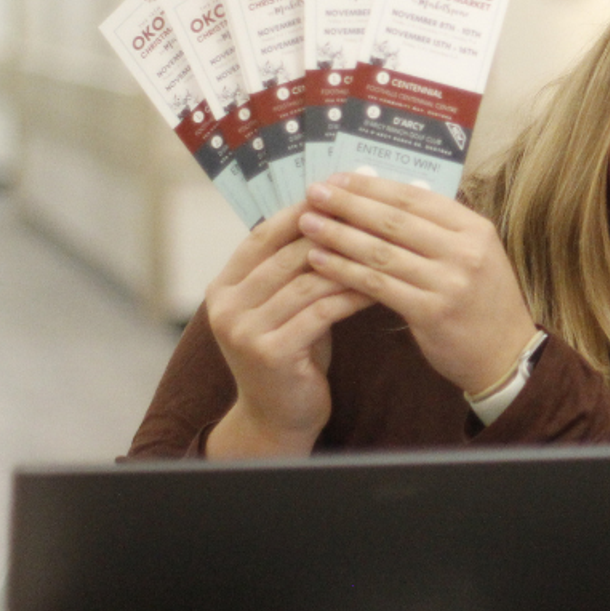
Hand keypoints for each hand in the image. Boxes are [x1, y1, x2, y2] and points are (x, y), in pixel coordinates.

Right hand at [203, 201, 374, 457]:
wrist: (277, 417)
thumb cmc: (291, 351)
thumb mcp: (284, 304)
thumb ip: (293, 267)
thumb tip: (332, 212)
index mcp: (224, 286)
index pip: (262, 235)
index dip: (299, 212)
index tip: (341, 193)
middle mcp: (226, 305)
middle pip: (286, 254)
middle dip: (334, 232)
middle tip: (375, 217)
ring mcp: (244, 331)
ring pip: (307, 281)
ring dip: (350, 262)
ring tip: (384, 248)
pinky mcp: (270, 353)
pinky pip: (321, 311)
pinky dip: (352, 295)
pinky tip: (380, 286)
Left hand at [299, 173, 539, 395]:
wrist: (506, 354)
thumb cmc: (482, 300)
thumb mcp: (474, 254)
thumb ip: (436, 229)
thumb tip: (382, 198)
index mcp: (475, 228)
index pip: (416, 198)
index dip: (373, 187)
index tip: (339, 178)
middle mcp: (465, 250)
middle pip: (395, 220)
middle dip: (350, 204)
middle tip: (314, 193)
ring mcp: (450, 281)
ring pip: (382, 252)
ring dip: (340, 235)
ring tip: (308, 224)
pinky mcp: (431, 312)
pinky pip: (378, 285)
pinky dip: (345, 271)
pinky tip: (319, 262)